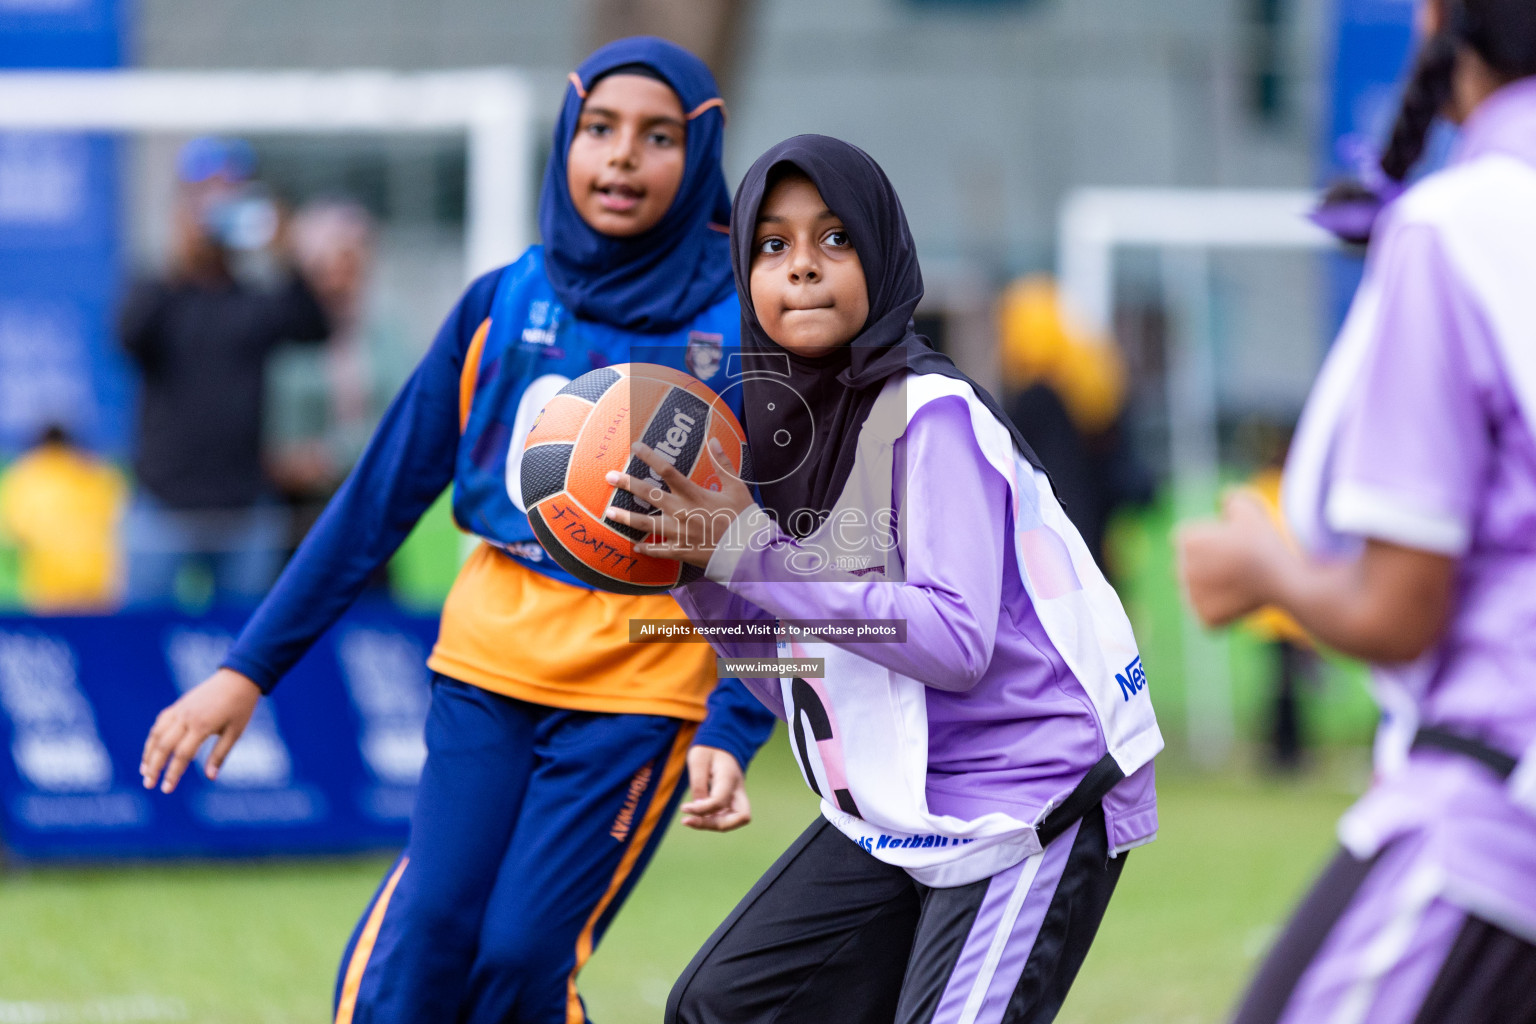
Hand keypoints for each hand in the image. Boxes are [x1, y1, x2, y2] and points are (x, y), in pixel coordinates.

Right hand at [140, 668, 261, 792]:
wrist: (238, 678)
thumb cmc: (240, 707)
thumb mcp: (235, 732)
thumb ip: (219, 755)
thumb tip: (210, 778)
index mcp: (202, 725)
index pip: (182, 755)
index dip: (173, 773)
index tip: (166, 790)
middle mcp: (186, 717)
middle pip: (164, 746)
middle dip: (154, 767)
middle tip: (149, 785)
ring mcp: (180, 710)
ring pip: (157, 734)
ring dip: (148, 754)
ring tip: (144, 771)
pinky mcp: (178, 705)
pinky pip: (160, 723)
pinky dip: (153, 738)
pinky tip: (152, 750)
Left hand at [604, 438, 755, 568]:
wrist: (748, 551)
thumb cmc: (744, 518)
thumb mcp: (737, 487)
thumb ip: (723, 463)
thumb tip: (714, 440)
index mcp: (694, 494)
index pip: (667, 470)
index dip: (650, 456)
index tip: (636, 447)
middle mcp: (682, 512)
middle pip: (649, 495)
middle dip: (627, 484)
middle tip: (609, 477)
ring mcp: (679, 533)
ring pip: (646, 524)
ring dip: (626, 518)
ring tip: (609, 513)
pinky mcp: (680, 551)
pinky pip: (658, 551)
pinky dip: (646, 549)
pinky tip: (635, 546)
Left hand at [680, 746, 750, 831]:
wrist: (720, 744)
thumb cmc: (708, 750)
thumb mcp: (698, 760)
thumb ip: (698, 784)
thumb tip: (698, 809)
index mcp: (730, 777)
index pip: (720, 801)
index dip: (701, 810)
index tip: (683, 808)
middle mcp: (738, 789)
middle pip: (741, 817)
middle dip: (715, 824)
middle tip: (689, 821)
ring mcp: (737, 796)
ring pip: (734, 820)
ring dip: (712, 824)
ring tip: (689, 820)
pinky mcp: (731, 801)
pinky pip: (725, 817)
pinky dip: (711, 820)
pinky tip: (694, 816)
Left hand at [1175, 489, 1291, 627]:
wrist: (1285, 580)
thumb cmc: (1265, 544)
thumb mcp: (1249, 510)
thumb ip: (1231, 500)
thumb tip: (1223, 500)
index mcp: (1185, 541)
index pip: (1188, 541)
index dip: (1210, 541)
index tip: (1230, 545)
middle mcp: (1182, 569)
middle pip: (1190, 567)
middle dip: (1208, 566)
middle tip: (1236, 566)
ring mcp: (1192, 596)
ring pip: (1198, 592)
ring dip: (1213, 589)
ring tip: (1240, 583)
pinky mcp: (1205, 618)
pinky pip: (1208, 614)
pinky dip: (1222, 611)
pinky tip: (1240, 601)